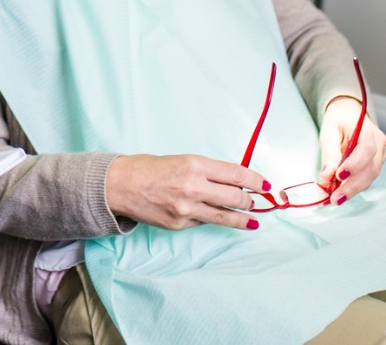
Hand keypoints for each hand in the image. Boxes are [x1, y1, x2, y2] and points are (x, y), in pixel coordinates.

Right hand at [104, 153, 267, 230]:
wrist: (121, 185)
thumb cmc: (150, 168)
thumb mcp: (182, 161)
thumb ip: (207, 172)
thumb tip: (234, 182)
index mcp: (195, 165)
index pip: (237, 174)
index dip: (255, 180)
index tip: (265, 185)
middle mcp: (194, 187)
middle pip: (236, 197)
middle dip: (249, 200)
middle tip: (255, 201)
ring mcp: (187, 209)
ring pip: (225, 216)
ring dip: (242, 218)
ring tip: (251, 220)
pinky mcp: (180, 224)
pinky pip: (203, 222)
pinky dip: (210, 218)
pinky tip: (213, 216)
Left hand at [318, 97, 385, 201]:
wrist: (349, 114)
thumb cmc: (338, 120)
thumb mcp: (329, 131)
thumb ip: (329, 153)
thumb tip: (326, 176)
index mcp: (368, 130)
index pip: (366, 149)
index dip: (354, 165)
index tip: (339, 176)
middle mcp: (379, 143)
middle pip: (371, 168)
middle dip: (352, 186)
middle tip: (336, 198)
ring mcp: (381, 154)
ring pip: (371, 176)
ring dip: (353, 189)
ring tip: (336, 198)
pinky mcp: (377, 162)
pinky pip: (368, 176)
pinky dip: (355, 185)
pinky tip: (342, 192)